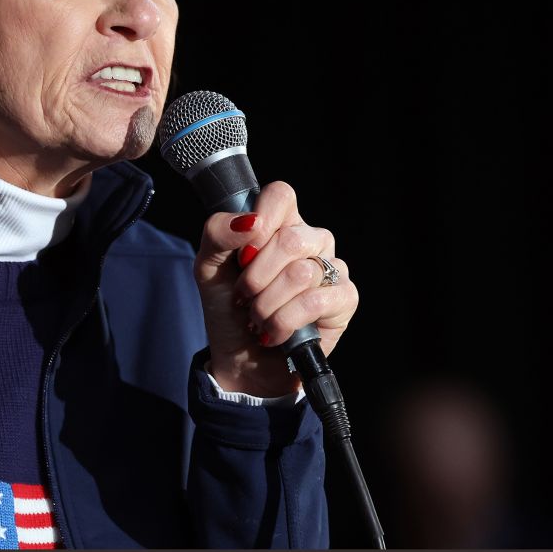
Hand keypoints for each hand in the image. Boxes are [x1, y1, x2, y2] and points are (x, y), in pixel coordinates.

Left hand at [193, 181, 358, 396]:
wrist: (240, 357)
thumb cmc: (228, 306)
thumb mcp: (207, 267)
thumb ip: (217, 234)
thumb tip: (249, 222)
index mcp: (280, 222)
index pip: (281, 195)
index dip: (261, 220)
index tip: (242, 254)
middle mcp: (311, 239)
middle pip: (289, 239)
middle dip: (255, 278)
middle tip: (245, 296)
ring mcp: (331, 268)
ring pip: (301, 273)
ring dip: (266, 305)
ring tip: (258, 318)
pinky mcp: (345, 299)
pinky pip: (315, 301)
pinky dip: (285, 321)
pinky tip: (276, 332)